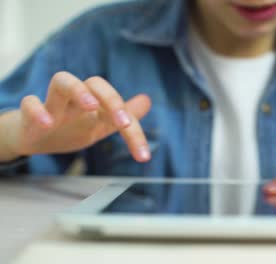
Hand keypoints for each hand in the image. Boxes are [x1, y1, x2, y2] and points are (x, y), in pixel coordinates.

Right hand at [0, 72, 151, 161]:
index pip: (120, 107)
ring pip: (62, 81)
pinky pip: (29, 103)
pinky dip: (37, 110)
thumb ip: (124, 115)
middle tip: (123, 122)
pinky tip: (47, 123)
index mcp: (96, 103)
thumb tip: (147, 101)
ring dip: (78, 90)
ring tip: (91, 106)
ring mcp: (53, 104)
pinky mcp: (29, 115)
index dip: (135, 131)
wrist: (34, 137)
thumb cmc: (69, 127)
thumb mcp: (100, 124)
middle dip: (112, 99)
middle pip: (94, 83)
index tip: (143, 156)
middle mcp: (77, 99)